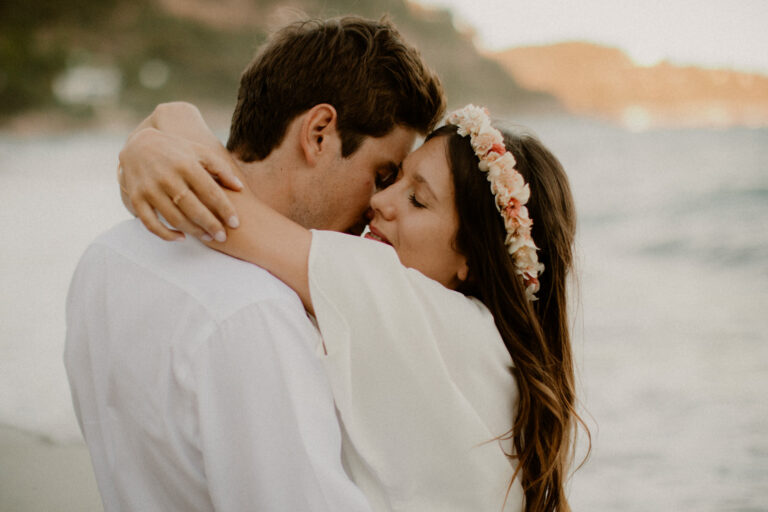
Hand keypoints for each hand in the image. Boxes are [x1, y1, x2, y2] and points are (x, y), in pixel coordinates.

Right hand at [119, 128, 242, 240]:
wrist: (139, 145)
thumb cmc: (177, 151)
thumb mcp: (200, 152)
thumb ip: (221, 169)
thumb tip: (240, 188)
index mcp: (186, 164)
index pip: (210, 191)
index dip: (224, 209)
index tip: (235, 223)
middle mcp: (167, 177)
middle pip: (193, 208)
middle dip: (210, 225)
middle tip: (223, 237)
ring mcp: (150, 189)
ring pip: (174, 218)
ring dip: (193, 231)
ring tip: (208, 237)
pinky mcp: (136, 199)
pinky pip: (151, 223)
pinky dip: (166, 234)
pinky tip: (181, 238)